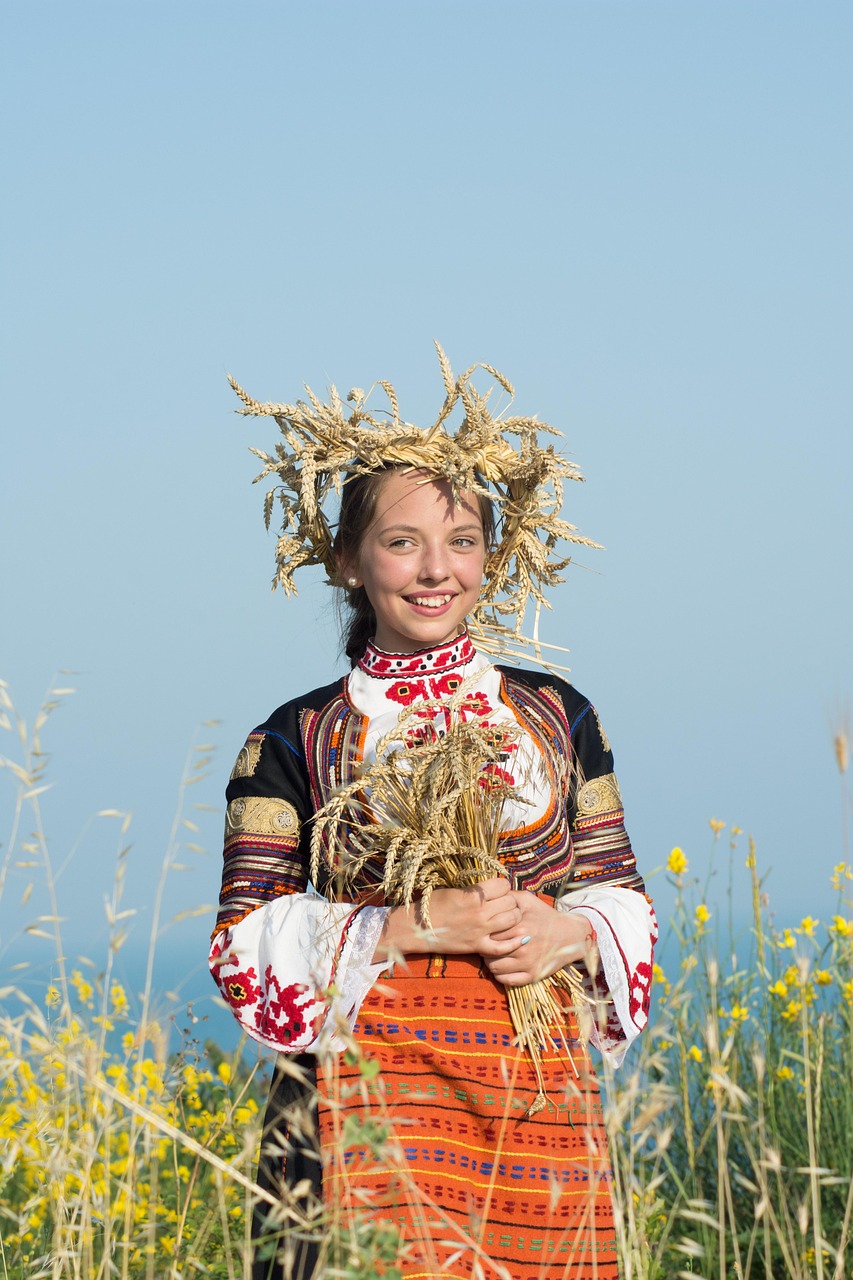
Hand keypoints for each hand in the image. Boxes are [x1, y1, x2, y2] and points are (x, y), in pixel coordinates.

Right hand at [374, 877, 524, 962]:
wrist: (416, 929)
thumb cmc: (432, 905)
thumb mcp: (453, 890)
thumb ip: (474, 890)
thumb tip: (493, 887)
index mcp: (472, 895)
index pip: (503, 885)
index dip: (502, 886)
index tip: (498, 890)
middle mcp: (479, 912)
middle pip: (511, 902)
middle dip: (509, 901)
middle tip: (503, 903)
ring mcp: (480, 930)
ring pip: (513, 920)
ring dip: (513, 917)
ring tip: (506, 917)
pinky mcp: (477, 946)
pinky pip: (504, 947)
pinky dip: (514, 942)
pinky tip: (520, 938)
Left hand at [485, 893, 594, 986]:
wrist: (571, 935)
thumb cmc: (546, 916)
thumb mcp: (528, 900)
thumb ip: (508, 897)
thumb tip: (490, 896)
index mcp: (520, 927)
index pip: (489, 934)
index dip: (485, 932)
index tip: (487, 931)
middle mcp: (522, 947)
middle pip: (488, 951)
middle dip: (485, 947)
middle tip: (488, 943)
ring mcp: (528, 963)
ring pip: (494, 968)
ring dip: (491, 962)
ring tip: (495, 955)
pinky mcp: (533, 976)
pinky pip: (506, 981)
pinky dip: (500, 975)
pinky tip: (502, 966)